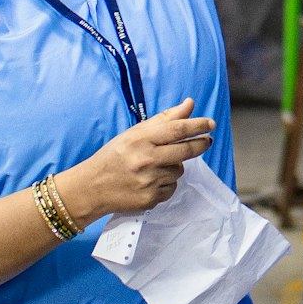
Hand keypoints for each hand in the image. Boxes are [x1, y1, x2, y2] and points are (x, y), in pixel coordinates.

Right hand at [58, 98, 214, 220]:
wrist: (92, 187)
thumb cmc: (114, 156)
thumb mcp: (134, 133)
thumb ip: (164, 119)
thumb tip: (189, 104)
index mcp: (141, 140)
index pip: (177, 129)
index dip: (197, 125)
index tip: (210, 123)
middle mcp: (146, 160)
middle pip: (186, 151)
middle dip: (200, 144)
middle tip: (206, 140)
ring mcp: (149, 181)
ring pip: (179, 170)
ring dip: (175, 166)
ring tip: (156, 165)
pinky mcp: (150, 199)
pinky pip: (172, 188)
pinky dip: (167, 183)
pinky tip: (151, 180)